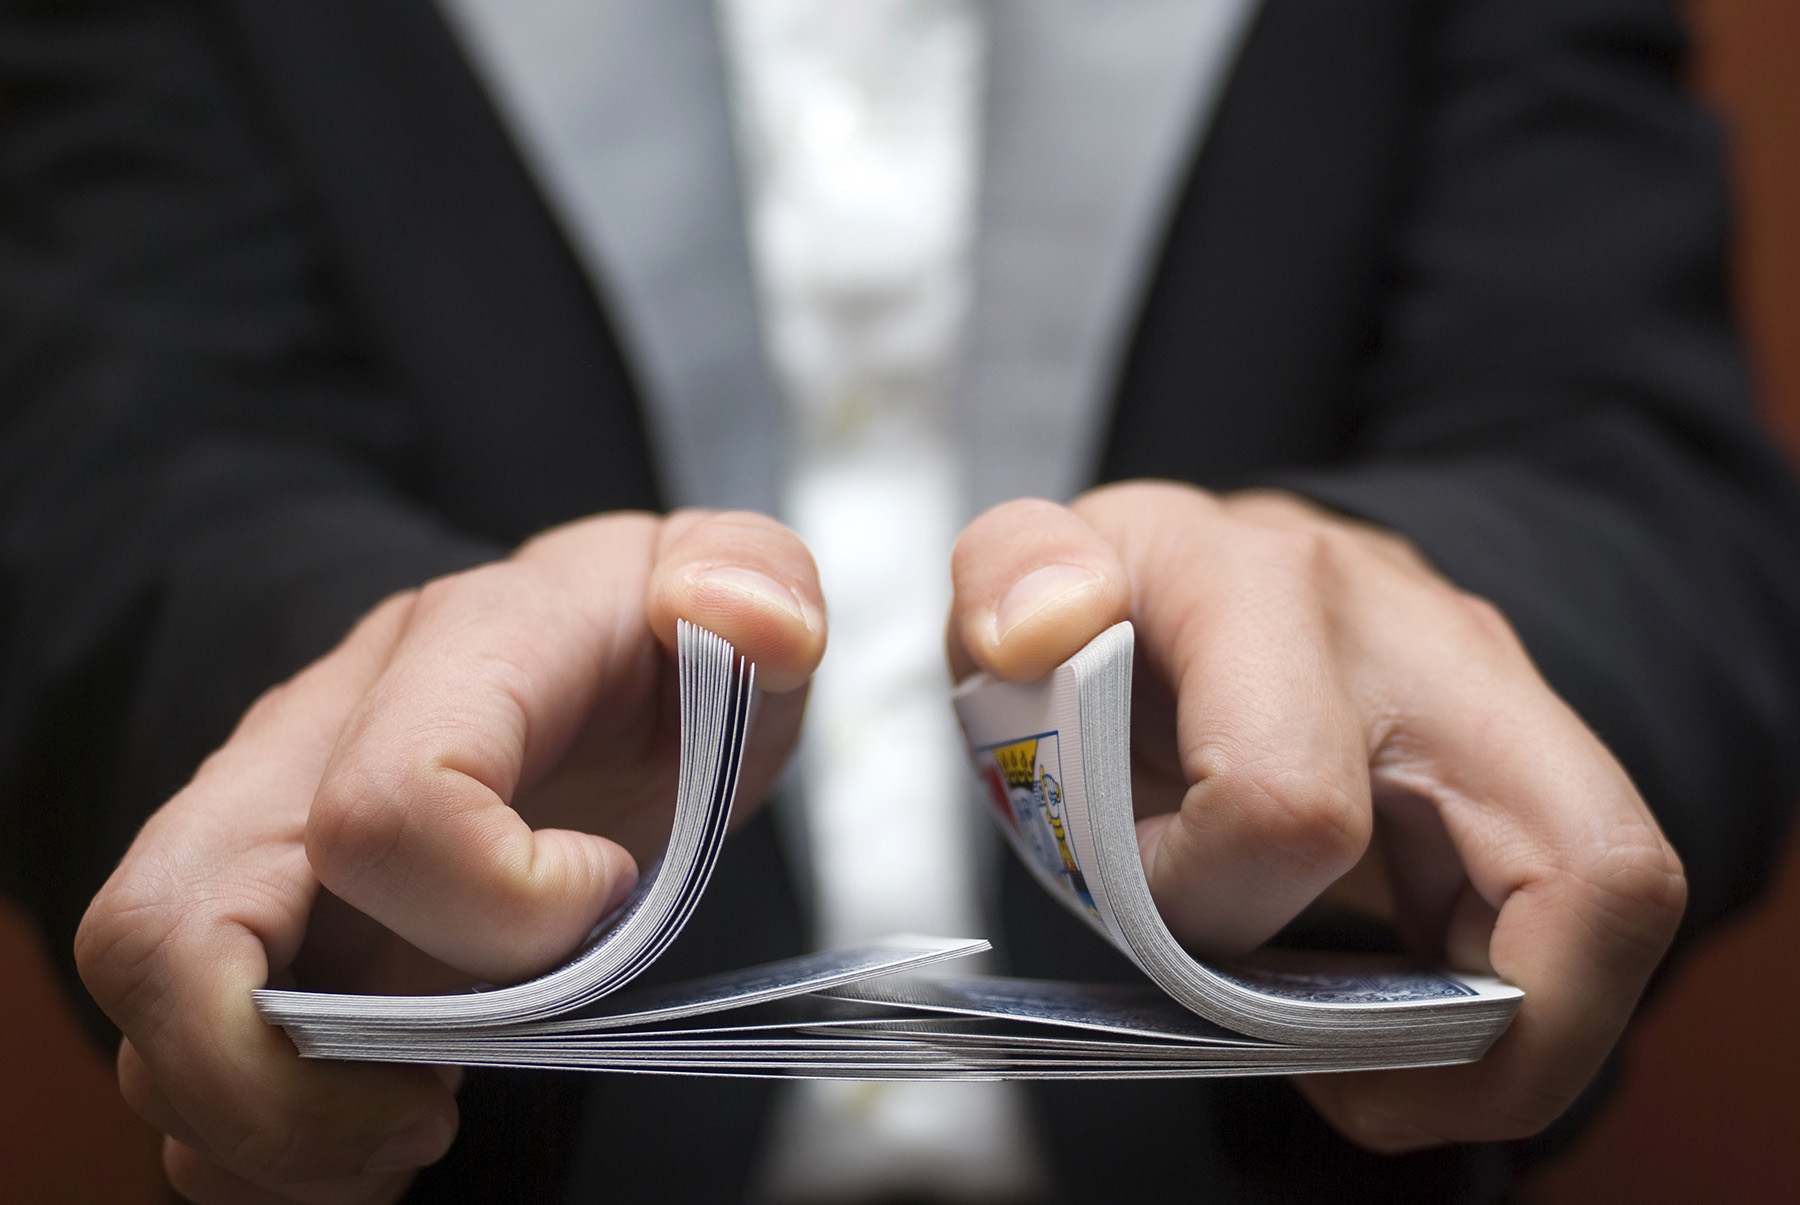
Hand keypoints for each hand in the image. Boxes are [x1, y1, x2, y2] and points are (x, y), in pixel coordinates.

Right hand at [75, 510, 825, 1202]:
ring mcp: (261, 844)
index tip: (604, 899)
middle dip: (277, 1084)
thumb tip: (753, 624)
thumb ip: (758, 578)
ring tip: (405, 1131)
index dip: (501, 904)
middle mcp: (308, 745)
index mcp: (451, 654)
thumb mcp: (736, 592)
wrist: (582, 667)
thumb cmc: (653, 651)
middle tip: (430, 1114)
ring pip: (148, 1020)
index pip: (386, 806)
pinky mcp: (253, 928)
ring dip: (261, 1136)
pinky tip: (360, 1139)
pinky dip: (247, 1146)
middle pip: (167, 929)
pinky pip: (171, 1061)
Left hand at [949, 484, 1684, 1150]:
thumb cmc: (1127, 602)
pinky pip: (1585, 923)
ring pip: (1617, 911)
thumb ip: (1011, 574)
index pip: (1288, 804)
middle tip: (1347, 1078)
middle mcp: (1428, 642)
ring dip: (1507, 1042)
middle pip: (1585, 867)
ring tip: (1373, 1066)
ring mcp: (1505, 711)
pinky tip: (1398, 1017)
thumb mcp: (1035, 571)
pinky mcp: (1534, 775)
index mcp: (1272, 585)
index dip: (1204, 903)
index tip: (1146, 898)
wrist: (1227, 564)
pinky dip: (1502, 1011)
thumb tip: (1038, 628)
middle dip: (1482, 1037)